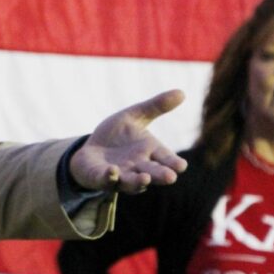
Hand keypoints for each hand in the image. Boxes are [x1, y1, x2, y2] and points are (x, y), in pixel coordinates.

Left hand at [69, 89, 186, 193]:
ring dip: (138, 181)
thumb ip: (156, 107)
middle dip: (161, 175)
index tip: (180, 165)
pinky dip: (110, 177)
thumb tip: (182, 92)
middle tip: (170, 177)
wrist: (92, 149)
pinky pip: (107, 180)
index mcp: (150, 152)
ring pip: (132, 182)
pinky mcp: (102, 178)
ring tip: (145, 179)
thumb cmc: (117, 135)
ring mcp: (121, 175)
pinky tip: (112, 171)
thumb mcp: (134, 116)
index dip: (173, 163)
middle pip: (153, 173)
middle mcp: (139, 167)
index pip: (166, 159)